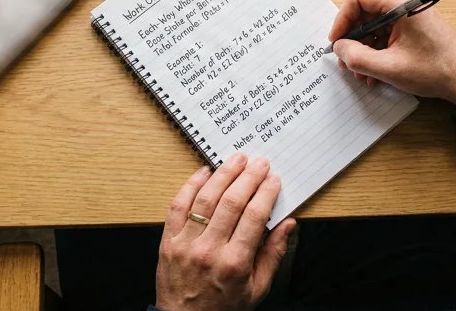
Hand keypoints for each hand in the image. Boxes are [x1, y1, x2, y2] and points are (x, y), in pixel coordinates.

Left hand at [155, 153, 296, 310]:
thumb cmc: (224, 308)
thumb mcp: (258, 289)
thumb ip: (274, 254)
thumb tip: (288, 224)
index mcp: (235, 263)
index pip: (254, 216)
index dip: (266, 192)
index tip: (274, 179)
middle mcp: (209, 251)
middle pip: (231, 202)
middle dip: (248, 177)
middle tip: (259, 162)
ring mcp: (185, 244)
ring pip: (205, 199)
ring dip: (223, 174)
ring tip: (236, 159)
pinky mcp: (168, 241)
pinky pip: (178, 205)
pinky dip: (191, 185)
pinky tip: (204, 172)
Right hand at [328, 0, 455, 104]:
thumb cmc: (435, 71)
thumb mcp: (389, 68)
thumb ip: (357, 57)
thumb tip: (339, 48)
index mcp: (401, 3)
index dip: (342, 19)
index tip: (337, 41)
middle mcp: (406, 2)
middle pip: (365, 11)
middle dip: (353, 38)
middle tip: (346, 60)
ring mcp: (410, 13)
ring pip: (374, 25)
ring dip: (364, 49)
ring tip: (361, 73)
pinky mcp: (413, 25)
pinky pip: (386, 32)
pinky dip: (377, 50)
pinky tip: (374, 72)